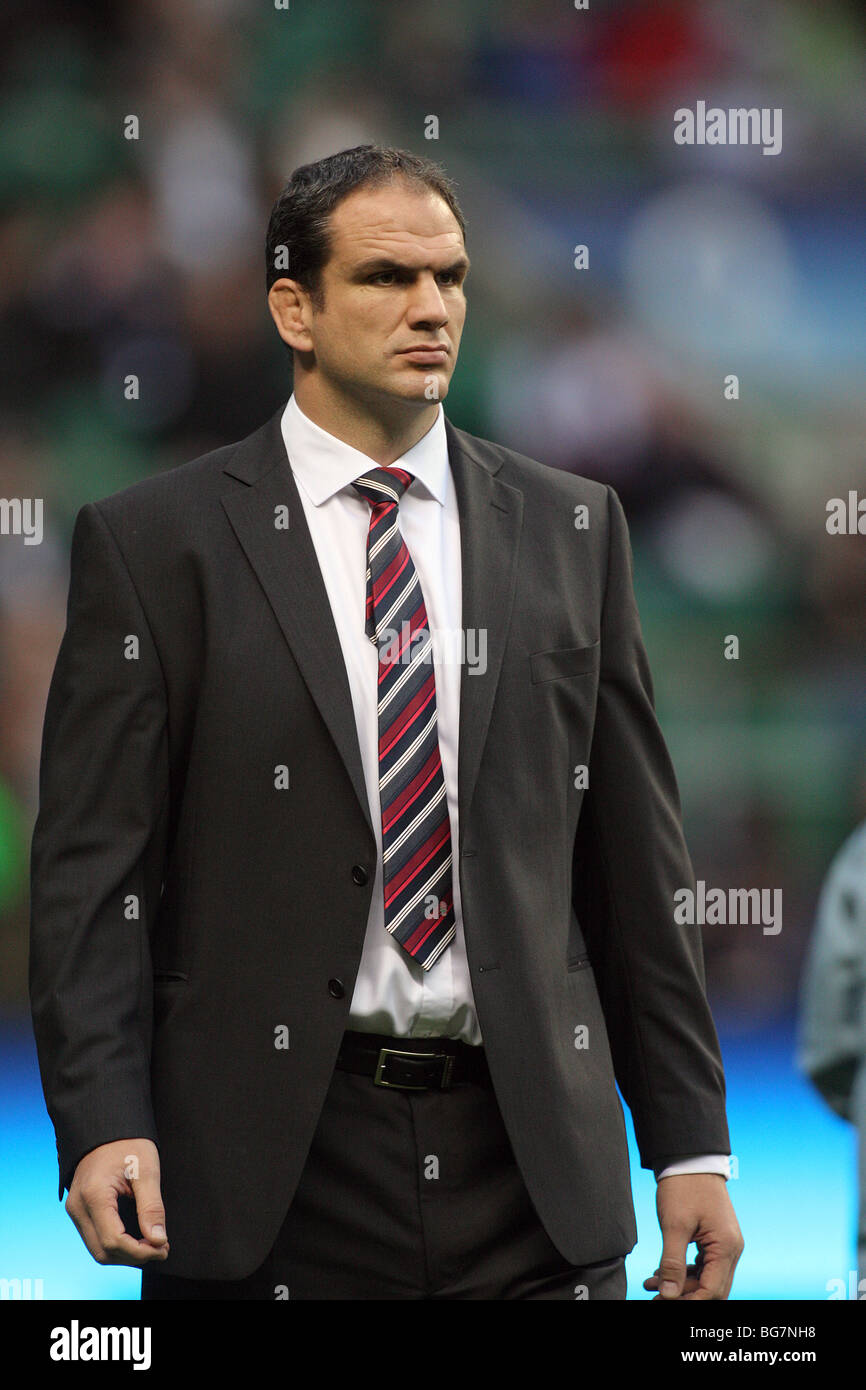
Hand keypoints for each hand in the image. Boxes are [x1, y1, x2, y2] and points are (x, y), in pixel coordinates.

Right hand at [66, 1138, 168, 1265]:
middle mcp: (78, 1207)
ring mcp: (75, 1209)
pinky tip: (138, 1237)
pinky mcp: (79, 1210)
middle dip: (134, 1256)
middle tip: (162, 1248)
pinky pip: (95, 1238)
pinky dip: (117, 1244)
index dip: (140, 1251)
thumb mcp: (146, 1170)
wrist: (107, 1127)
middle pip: (103, 1251)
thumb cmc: (128, 1143)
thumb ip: (152, 1206)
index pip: (114, 1241)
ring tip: (153, 1244)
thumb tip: (158, 1240)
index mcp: (93, 1195)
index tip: (164, 1247)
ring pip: (97, 1249)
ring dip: (125, 1254)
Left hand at [644, 1172, 742, 1299]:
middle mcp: (731, 1249)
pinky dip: (684, 1271)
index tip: (663, 1301)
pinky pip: (703, 1265)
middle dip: (684, 1295)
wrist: (690, 1159)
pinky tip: (661, 1272)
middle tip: (655, 1297)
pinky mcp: (715, 1239)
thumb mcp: (674, 1225)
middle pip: (712, 1288)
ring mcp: (725, 1244)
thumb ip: (672, 1262)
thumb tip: (668, 1294)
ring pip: (706, 1278)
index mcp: (726, 1247)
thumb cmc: (684, 1187)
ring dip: (681, 1284)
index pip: (712, 1290)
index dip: (688, 1300)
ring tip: (651, 1284)